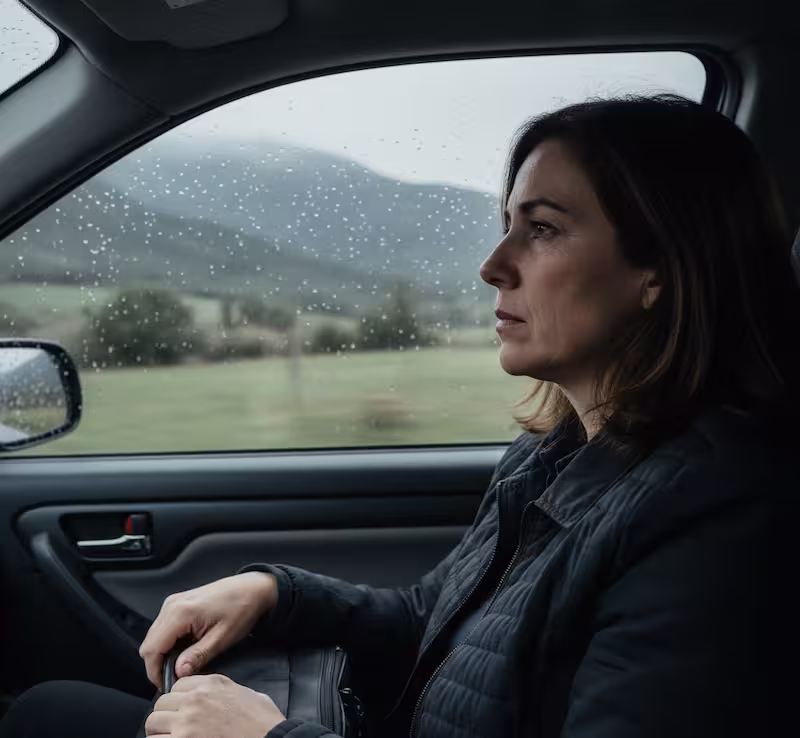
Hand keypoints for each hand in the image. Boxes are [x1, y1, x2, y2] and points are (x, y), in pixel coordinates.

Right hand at [139, 572, 277, 688]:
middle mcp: (172, 605)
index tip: (168, 685)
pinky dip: (170, 642)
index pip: (152, 649)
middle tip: (178, 677)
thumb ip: (197, 656)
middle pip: (149, 644)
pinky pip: (164, 628)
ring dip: (164, 653)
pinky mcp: (179, 603)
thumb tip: (178, 673)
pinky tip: (187, 648)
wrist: (252, 588)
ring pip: (155, 637)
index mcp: (180, 612)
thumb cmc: (241, 608)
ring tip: (185, 662)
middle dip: (159, 664)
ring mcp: (174, 602)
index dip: (155, 672)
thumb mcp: (222, 638)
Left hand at [144, 674, 285, 737]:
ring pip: (153, 723)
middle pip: (161, 704)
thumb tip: (214, 697)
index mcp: (210, 684)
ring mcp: (186, 724)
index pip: (177, 685)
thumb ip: (222, 690)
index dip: (178, 699)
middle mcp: (195, 700)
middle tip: (172, 728)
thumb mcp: (243, 693)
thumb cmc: (262, 722)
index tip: (181, 709)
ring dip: (159, 732)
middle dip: (165, 716)